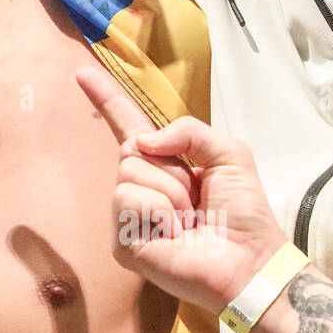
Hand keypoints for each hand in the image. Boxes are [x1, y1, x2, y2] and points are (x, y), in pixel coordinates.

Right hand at [75, 65, 289, 315]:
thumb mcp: (229, 154)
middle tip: (195, 199)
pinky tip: (175, 234)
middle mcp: (139, 188)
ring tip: (188, 220)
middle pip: (131, 151)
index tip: (81, 72)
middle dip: (171, 169)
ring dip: (169, 193)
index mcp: (162, 165)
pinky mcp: (124, 243)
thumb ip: (190, 131)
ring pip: (130, 175)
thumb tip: (143, 142)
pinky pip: (130, 201)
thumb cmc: (244, 213)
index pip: (127, 125)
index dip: (106, 98)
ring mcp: (127, 217)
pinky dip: (160, 212)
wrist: (251, 260)